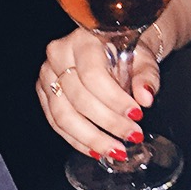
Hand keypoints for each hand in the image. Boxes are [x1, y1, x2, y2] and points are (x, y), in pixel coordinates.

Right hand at [36, 28, 160, 160]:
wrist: (113, 47)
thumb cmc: (128, 51)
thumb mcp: (143, 59)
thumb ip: (146, 76)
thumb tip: (146, 97)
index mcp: (83, 40)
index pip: (93, 75)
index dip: (114, 100)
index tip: (136, 115)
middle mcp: (59, 54)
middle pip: (78, 98)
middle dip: (108, 123)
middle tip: (131, 136)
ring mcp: (47, 74)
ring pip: (62, 115)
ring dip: (91, 138)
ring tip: (115, 150)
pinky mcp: (44, 92)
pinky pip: (56, 123)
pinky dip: (77, 140)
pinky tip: (96, 150)